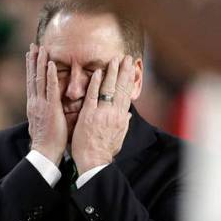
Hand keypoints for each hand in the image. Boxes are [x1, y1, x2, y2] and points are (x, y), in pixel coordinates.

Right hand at [26, 43, 66, 163]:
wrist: (44, 153)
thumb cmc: (47, 143)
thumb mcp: (43, 125)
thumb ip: (44, 115)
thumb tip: (45, 112)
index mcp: (34, 106)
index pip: (31, 83)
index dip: (30, 69)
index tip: (30, 56)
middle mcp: (35, 103)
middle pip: (32, 77)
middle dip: (32, 60)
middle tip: (33, 46)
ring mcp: (42, 105)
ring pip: (39, 79)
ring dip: (40, 62)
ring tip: (41, 48)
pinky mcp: (51, 108)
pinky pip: (51, 88)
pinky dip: (50, 75)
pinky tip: (51, 64)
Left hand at [71, 55, 133, 172]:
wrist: (93, 162)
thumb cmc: (104, 152)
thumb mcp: (118, 138)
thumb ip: (123, 124)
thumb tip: (129, 114)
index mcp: (121, 118)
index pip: (127, 95)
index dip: (130, 80)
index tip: (131, 69)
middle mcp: (114, 114)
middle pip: (121, 88)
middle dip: (124, 71)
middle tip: (126, 57)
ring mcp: (102, 113)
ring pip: (109, 89)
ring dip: (112, 72)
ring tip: (114, 59)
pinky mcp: (89, 115)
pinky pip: (93, 95)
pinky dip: (96, 83)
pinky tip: (98, 72)